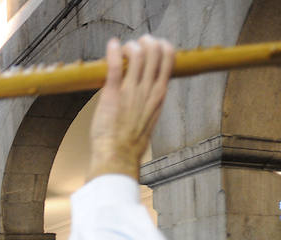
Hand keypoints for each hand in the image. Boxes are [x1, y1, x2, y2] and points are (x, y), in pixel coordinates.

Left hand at [88, 36, 174, 180]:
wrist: (118, 156)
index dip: (161, 46)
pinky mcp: (113, 94)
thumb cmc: (131, 143)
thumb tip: (142, 95)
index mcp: (159, 94)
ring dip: (129, 46)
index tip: (151, 47)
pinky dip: (113, 51)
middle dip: (145, 41)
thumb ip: (148, 102)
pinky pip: (115, 65)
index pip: (168, 58)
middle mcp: (148, 90)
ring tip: (121, 49)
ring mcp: (132, 91)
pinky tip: (111, 45)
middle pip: (154, 50)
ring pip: (137, 54)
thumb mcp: (149, 119)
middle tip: (135, 45)